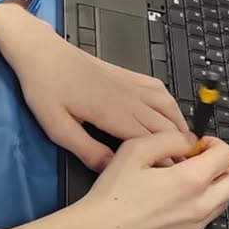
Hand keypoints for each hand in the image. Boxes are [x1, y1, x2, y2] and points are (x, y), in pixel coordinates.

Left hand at [0, 6, 186, 170]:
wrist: (42, 52)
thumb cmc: (45, 89)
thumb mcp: (58, 128)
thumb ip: (87, 150)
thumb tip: (112, 170)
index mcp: (113, 112)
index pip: (151, 139)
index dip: (166, 158)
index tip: (176, 175)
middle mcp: (128, 96)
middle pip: (164, 123)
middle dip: (178, 146)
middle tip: (186, 167)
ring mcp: (130, 83)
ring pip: (166, 104)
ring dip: (179, 124)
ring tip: (184, 144)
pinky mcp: (126, 74)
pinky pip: (158, 88)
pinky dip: (170, 103)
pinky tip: (170, 113)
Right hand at [75, 131, 228, 228]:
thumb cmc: (111, 196)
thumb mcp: (136, 150)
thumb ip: (170, 138)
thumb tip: (190, 140)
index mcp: (191, 181)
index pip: (227, 156)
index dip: (215, 144)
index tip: (199, 146)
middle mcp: (199, 208)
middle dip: (224, 167)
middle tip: (201, 163)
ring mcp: (194, 228)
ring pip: (222, 202)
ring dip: (210, 187)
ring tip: (178, 183)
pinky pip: (202, 220)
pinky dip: (194, 208)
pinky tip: (166, 204)